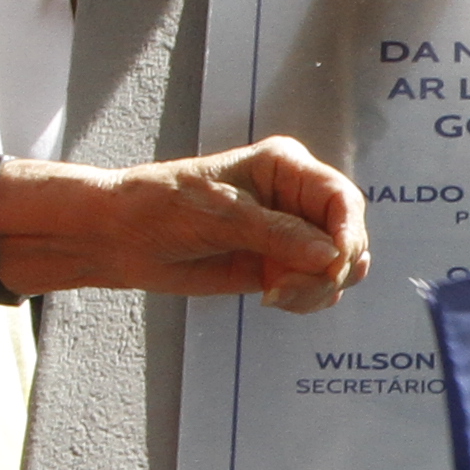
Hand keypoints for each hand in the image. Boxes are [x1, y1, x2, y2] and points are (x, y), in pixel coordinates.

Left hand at [0, 139, 368, 309]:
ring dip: (316, 290)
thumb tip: (330, 256)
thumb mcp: (221, 216)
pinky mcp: (277, 268)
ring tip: (275, 294)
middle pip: (348, 238)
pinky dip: (303, 301)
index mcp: (286, 167)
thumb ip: (278, 235)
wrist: (121, 238)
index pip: (341, 198)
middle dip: (330, 269)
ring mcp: (289, 237)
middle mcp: (296, 200)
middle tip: (289, 287)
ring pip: (336, 270)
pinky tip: (270, 298)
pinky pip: (313, 290)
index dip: (348, 232)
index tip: (335, 265)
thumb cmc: (162, 206)